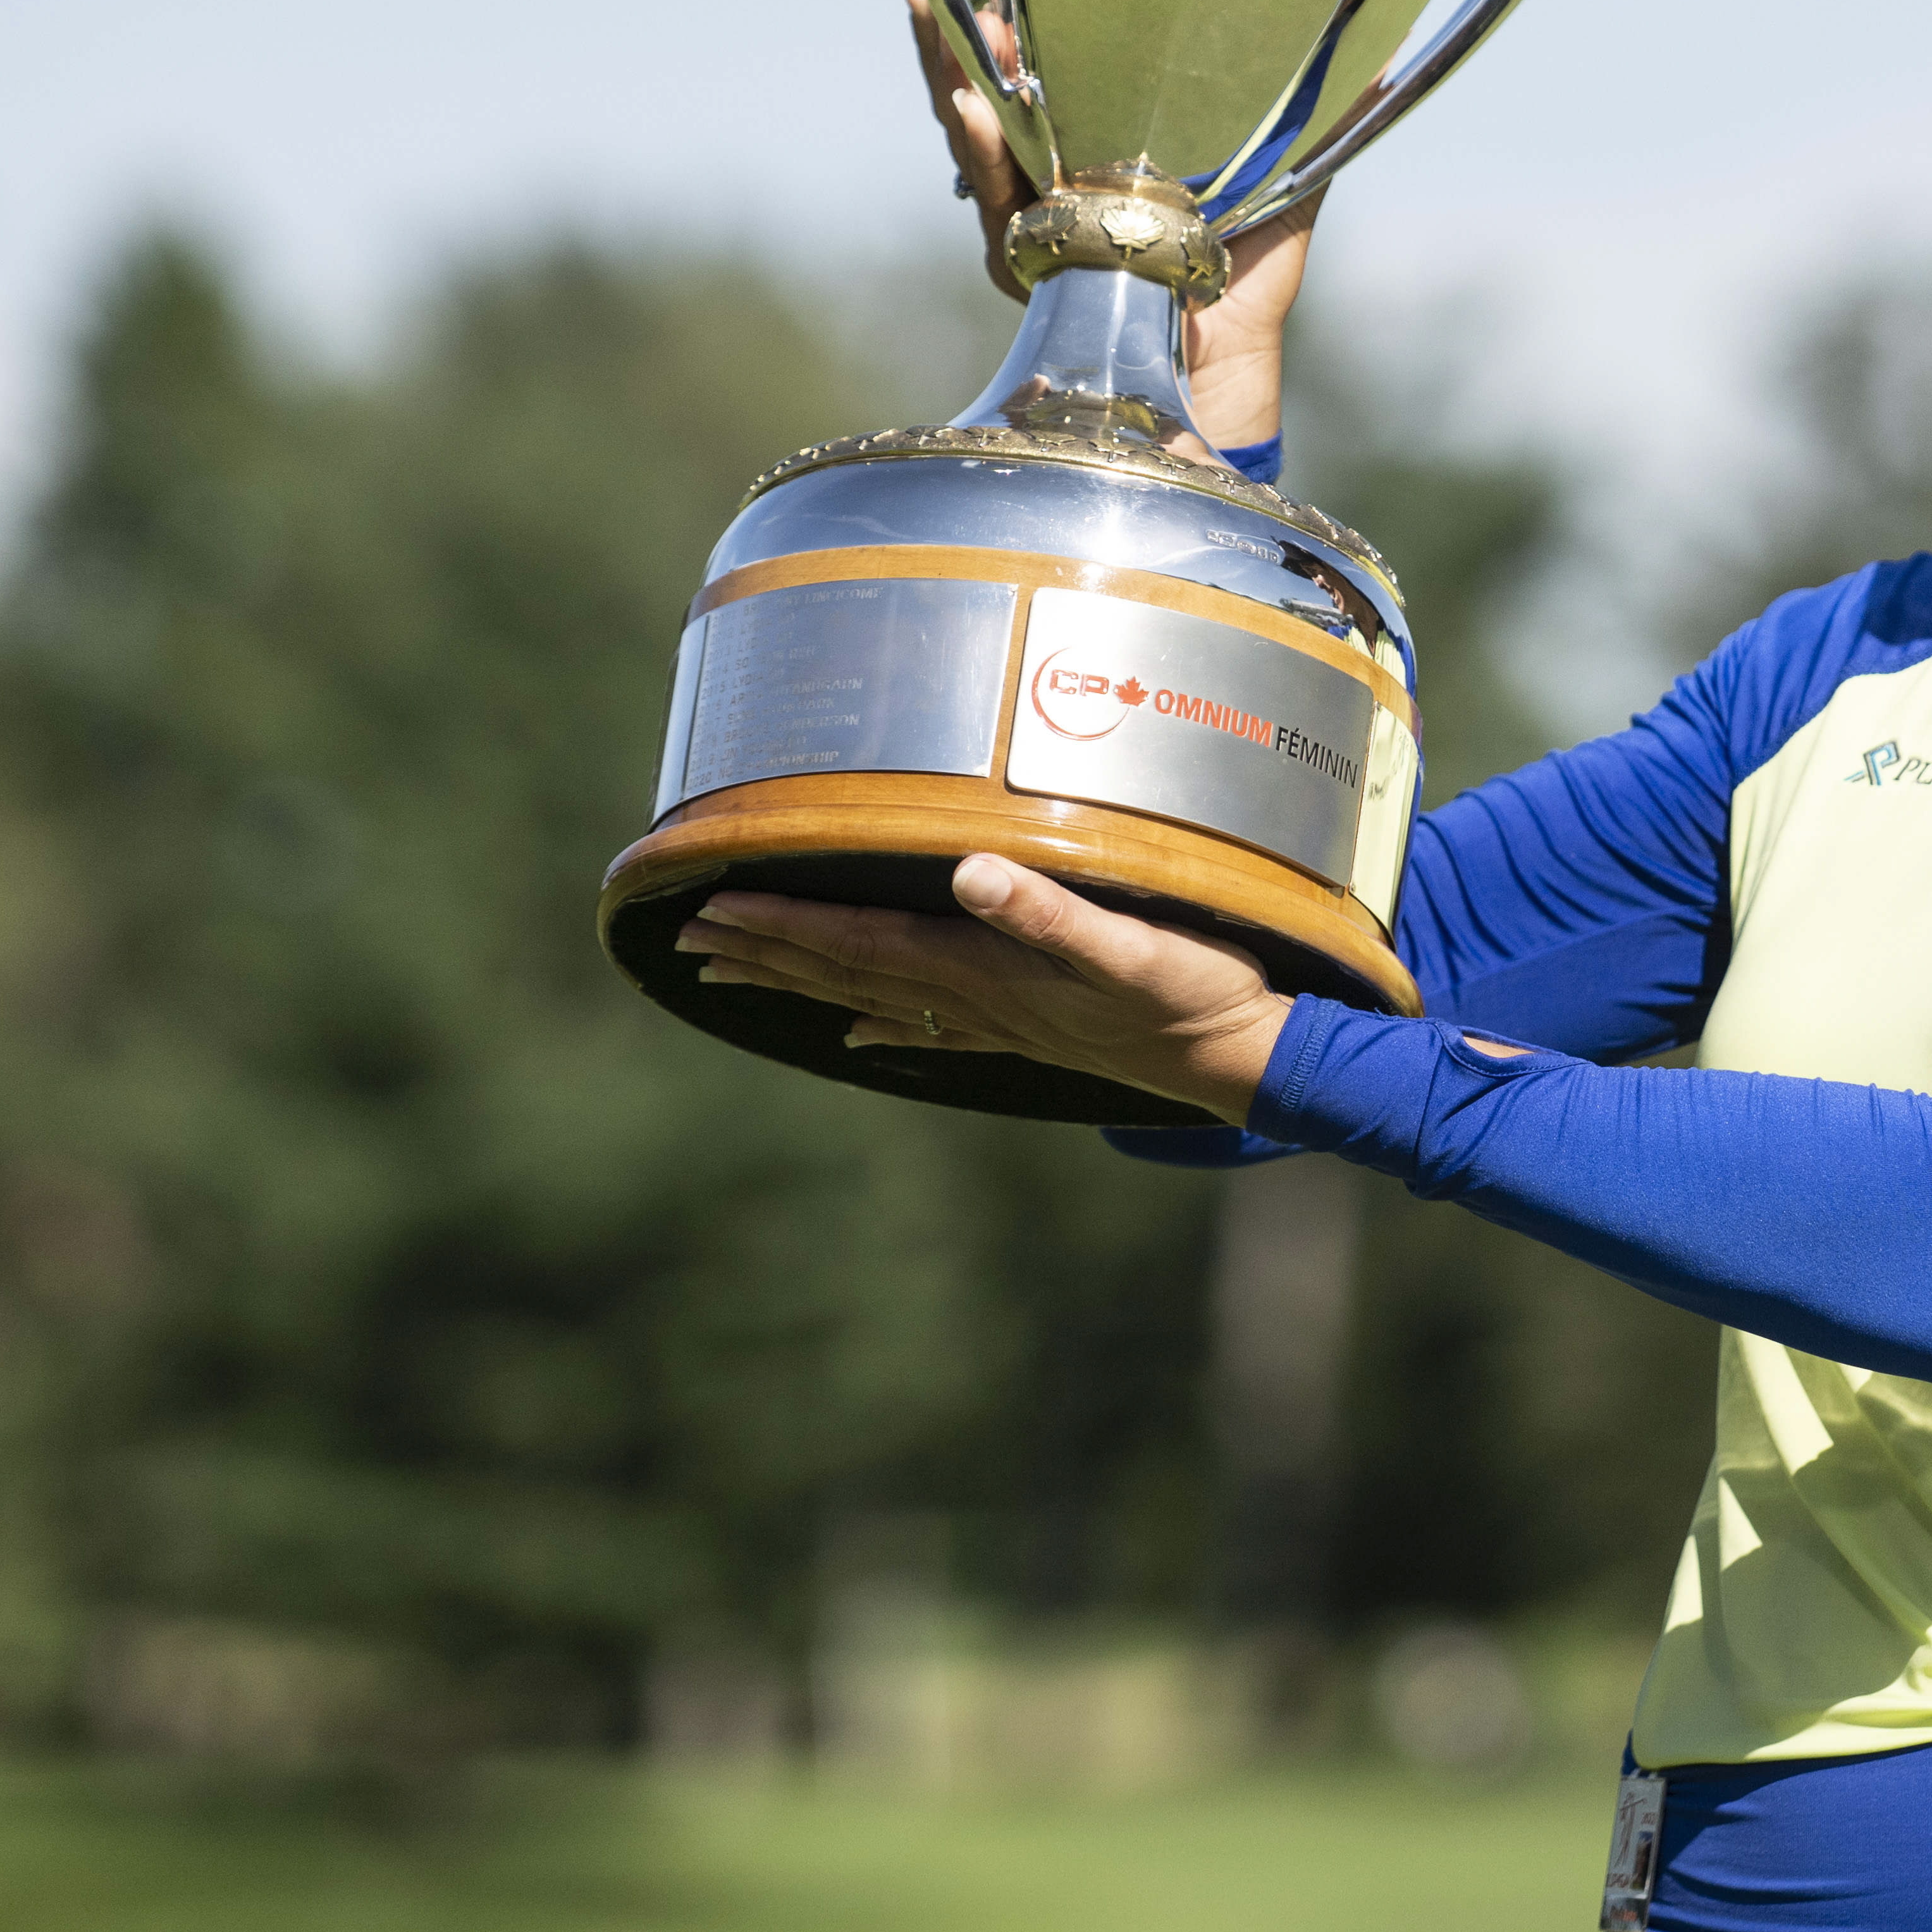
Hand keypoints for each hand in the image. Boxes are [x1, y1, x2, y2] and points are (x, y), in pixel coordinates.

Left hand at [678, 853, 1294, 1118]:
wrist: (1242, 1058)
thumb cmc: (1194, 991)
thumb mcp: (1131, 945)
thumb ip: (1049, 911)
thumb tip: (969, 873)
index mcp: (987, 968)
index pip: (860, 940)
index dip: (785, 920)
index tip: (710, 904)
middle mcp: (978, 998)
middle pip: (848, 970)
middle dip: (766, 949)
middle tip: (688, 937)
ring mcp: (1000, 1020)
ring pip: (873, 997)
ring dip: (800, 981)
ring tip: (734, 974)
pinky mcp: (1029, 1030)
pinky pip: (928, 1026)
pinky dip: (877, 1025)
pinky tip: (847, 1034)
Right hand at [903, 0, 1319, 461]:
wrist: (1227, 373)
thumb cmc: (1241, 281)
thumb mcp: (1276, 187)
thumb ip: (1306, 127)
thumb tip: (1381, 62)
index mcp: (1092, 159)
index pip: (1037, 79)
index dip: (1012, 30)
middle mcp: (1044, 186)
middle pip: (985, 98)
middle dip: (955, 38)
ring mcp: (1026, 223)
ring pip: (974, 138)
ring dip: (954, 73)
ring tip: (953, 20)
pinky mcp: (1026, 262)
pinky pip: (995, 197)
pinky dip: (980, 145)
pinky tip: (970, 101)